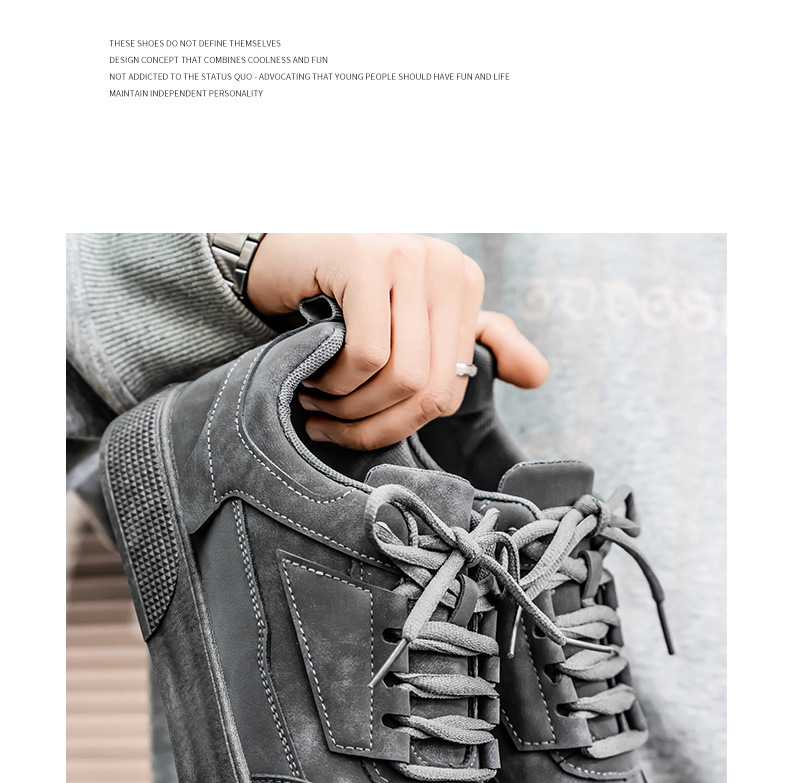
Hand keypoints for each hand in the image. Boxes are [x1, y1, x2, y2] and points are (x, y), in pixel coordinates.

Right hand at [246, 233, 548, 450]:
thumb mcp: (414, 322)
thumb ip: (476, 344)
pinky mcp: (365, 260)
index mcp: (463, 284)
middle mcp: (444, 265)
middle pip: (426, 389)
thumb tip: (539, 376)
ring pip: (398, 377)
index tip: (357, 430)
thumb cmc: (344, 299)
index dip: (399, 426)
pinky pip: (366, 354)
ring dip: (348, 406)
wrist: (279, 257)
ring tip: (318, 400)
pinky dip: (334, 381)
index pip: (448, 392)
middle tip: (329, 424)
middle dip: (372, 425)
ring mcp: (407, 257)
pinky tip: (313, 374)